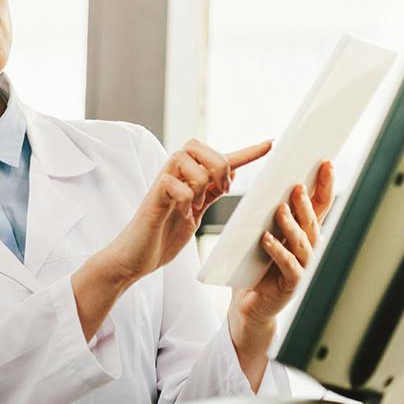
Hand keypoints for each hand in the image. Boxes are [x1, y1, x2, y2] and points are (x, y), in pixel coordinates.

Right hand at [106, 138, 273, 284]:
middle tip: (217, 191)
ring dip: (199, 181)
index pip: (220, 159)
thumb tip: (230, 174)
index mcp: (188, 180)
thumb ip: (210, 194)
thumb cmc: (161, 238)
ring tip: (194, 205)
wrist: (134, 259)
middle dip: (217, 164)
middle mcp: (174, 177)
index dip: (247, 152)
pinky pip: (173, 182)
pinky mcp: (152, 198)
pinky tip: (182, 212)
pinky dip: (185, 196)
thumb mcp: (195, 215)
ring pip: (186, 157)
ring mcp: (162, 185)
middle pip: (198, 145)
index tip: (270, 145)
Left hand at [233, 160, 334, 332]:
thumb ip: (267, 211)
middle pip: (312, 221)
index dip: (324, 185)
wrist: (249, 304)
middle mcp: (308, 248)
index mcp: (304, 232)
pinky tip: (266, 240)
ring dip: (292, 224)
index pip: (319, 205)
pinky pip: (287, 265)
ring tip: (280, 208)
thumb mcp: (262, 232)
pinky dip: (277, 251)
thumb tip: (261, 178)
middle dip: (306, 202)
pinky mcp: (291, 284)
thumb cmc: (256, 267)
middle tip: (297, 185)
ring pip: (302, 242)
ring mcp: (303, 266)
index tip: (325, 163)